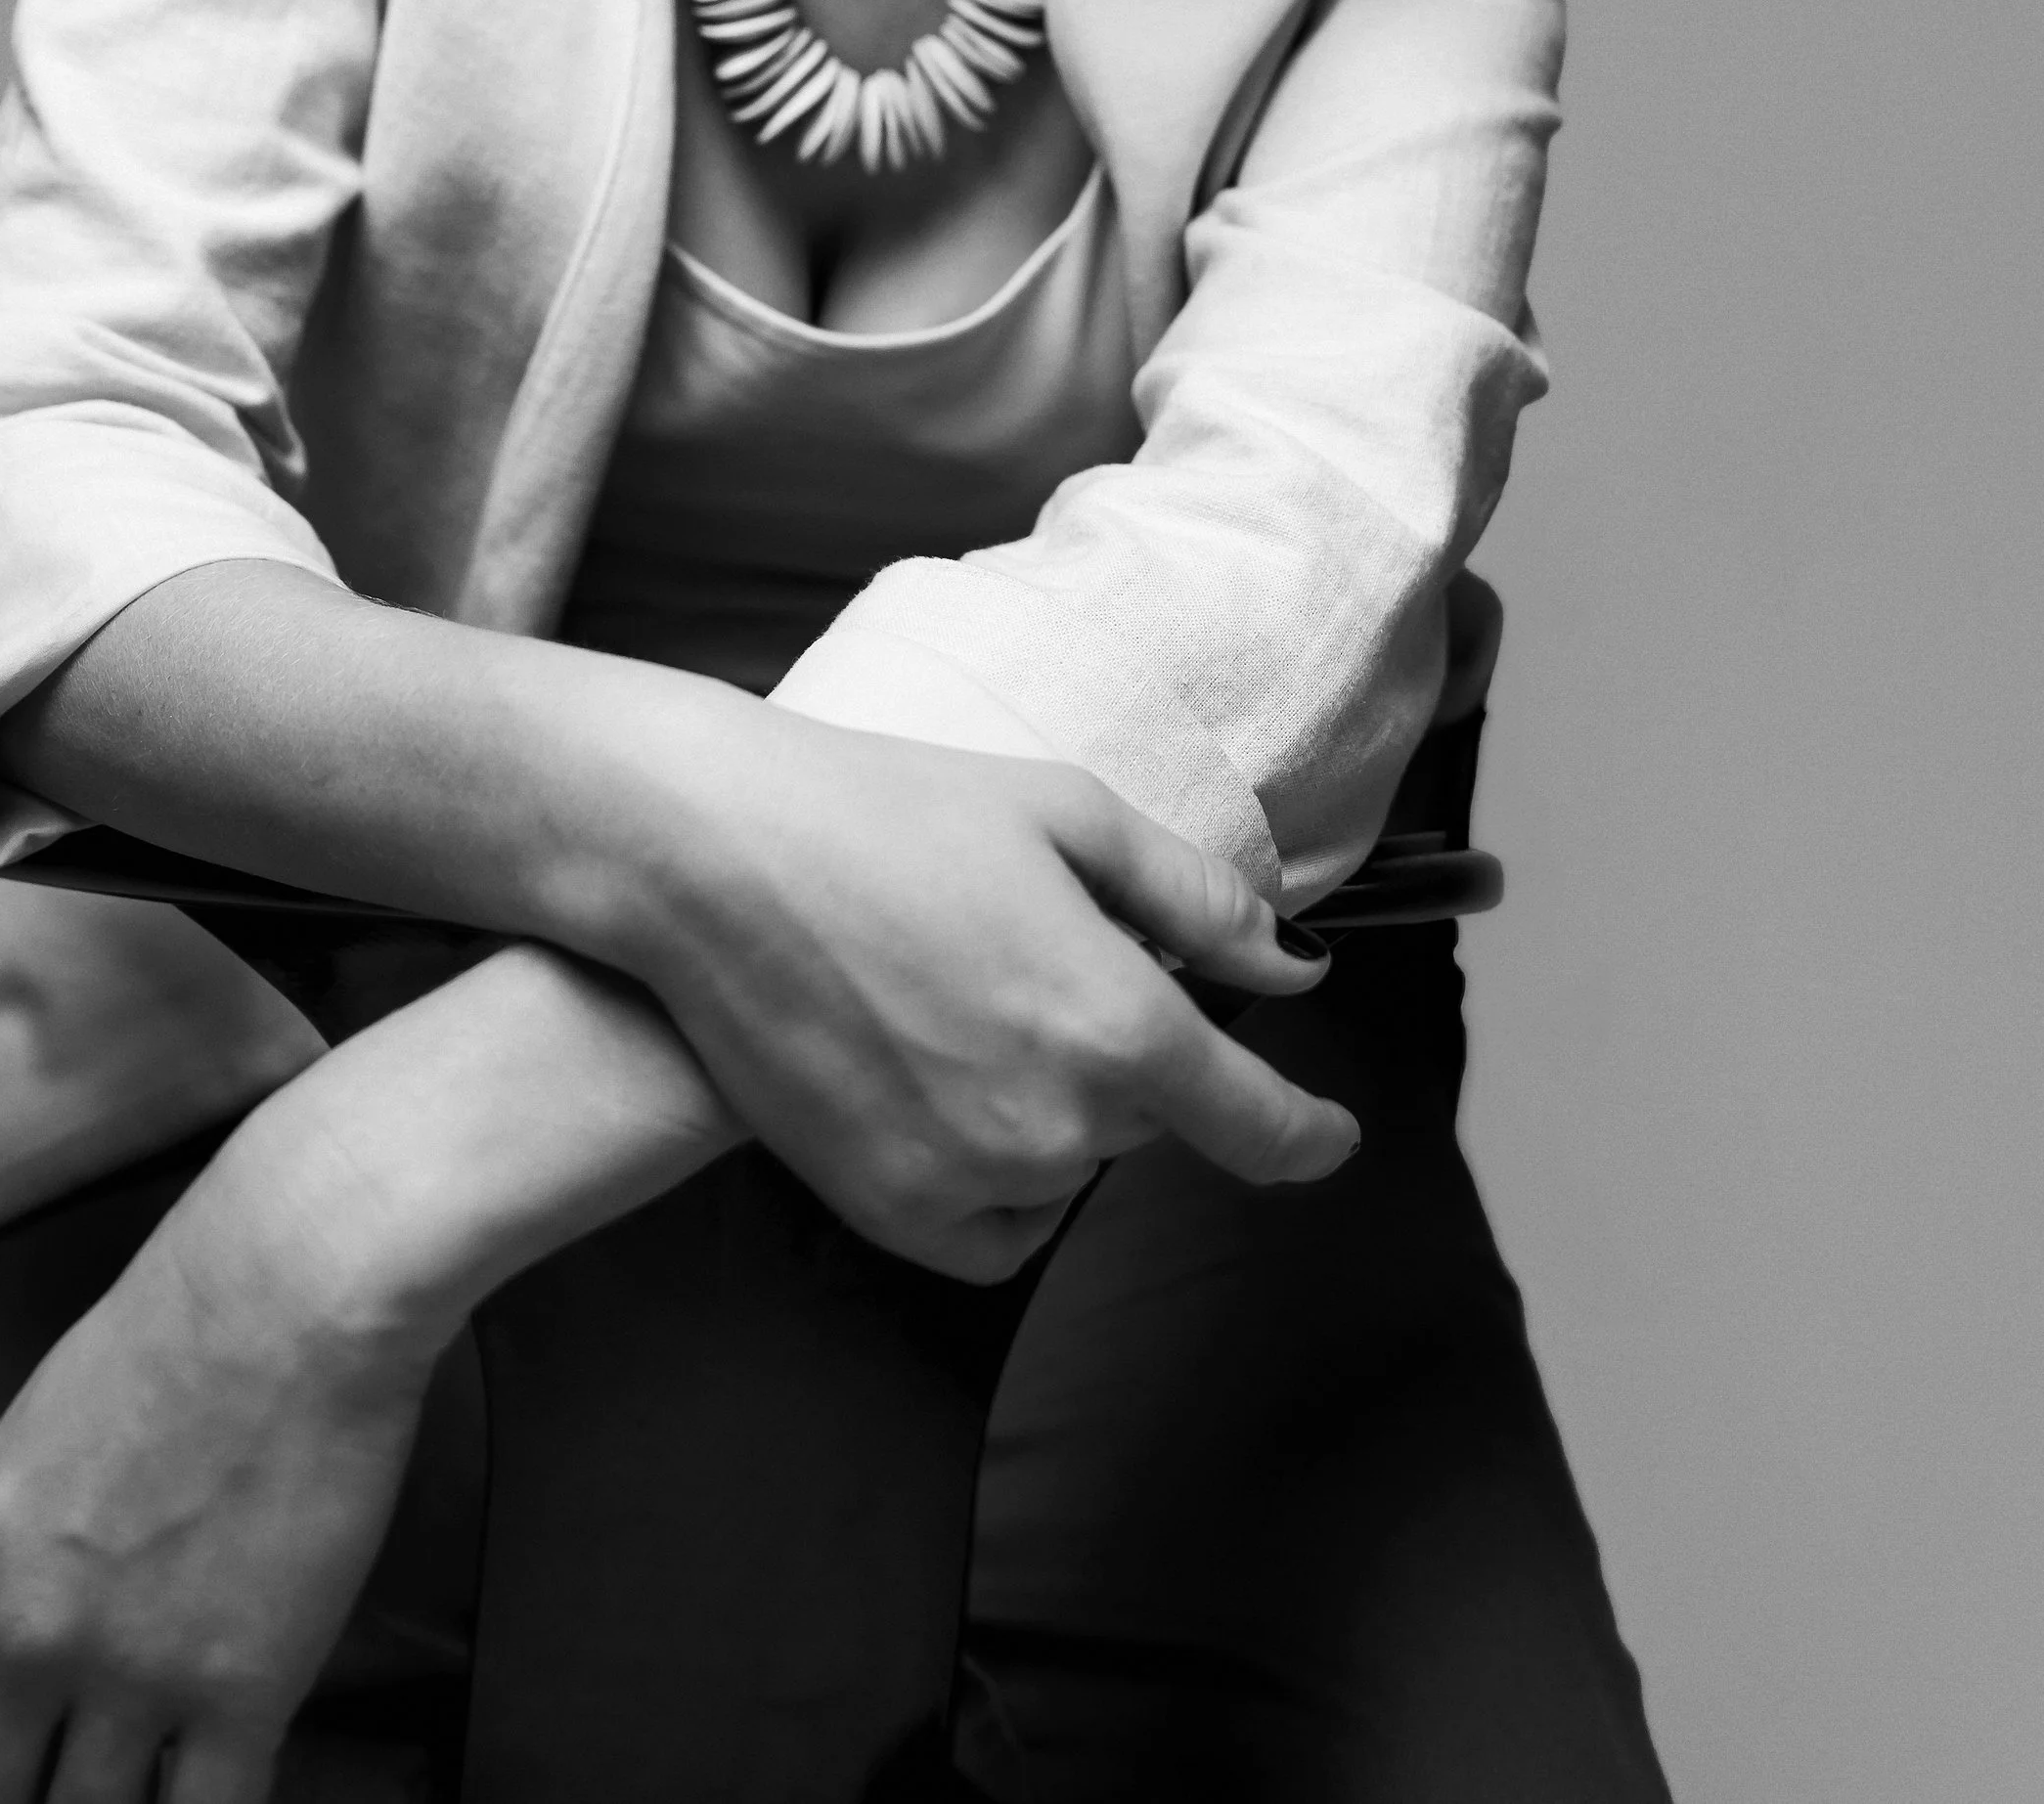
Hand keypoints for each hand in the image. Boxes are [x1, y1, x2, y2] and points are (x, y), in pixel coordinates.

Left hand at [0, 1118, 436, 1803]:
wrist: (291, 1288)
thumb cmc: (176, 1324)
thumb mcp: (33, 1435)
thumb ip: (7, 1552)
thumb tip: (11, 1638)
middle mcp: (26, 1638)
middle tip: (36, 1798)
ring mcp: (133, 1675)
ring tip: (127, 1793)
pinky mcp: (244, 1691)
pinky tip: (209, 1791)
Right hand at [633, 719, 1354, 1278]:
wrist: (712, 861)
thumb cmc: (889, 811)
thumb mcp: (1067, 813)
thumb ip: (1197, 900)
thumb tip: (1290, 966)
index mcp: (1118, 1027)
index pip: (1257, 1124)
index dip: (1309, 1135)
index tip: (1331, 1135)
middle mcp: (1057, 1127)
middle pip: (1150, 1117)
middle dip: (1127, 1048)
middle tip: (1037, 951)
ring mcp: (969, 1182)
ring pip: (1071, 1166)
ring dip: (1055, 1104)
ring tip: (963, 993)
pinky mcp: (888, 1214)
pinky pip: (997, 1232)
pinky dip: (1001, 1181)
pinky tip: (948, 1087)